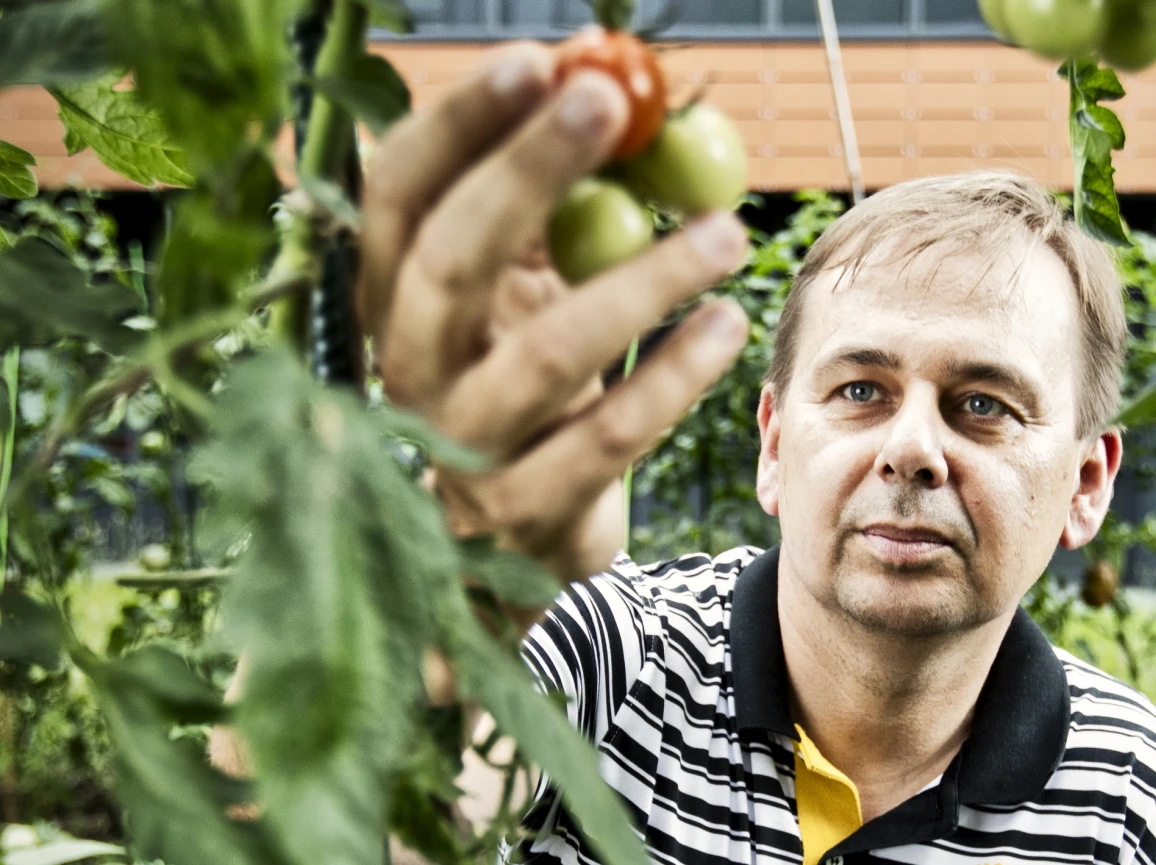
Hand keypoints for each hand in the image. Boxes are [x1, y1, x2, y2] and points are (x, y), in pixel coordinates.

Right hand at [357, 42, 749, 584]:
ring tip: (729, 232)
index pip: (398, 194)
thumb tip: (626, 95)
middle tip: (612, 102)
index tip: (538, 61)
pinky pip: (607, 437)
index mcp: (394, 296)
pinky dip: (674, 378)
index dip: (457, 126)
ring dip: (644, 281)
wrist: (514, 535)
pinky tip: (727, 326)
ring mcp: (462, 446)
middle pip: (452, 258)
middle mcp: (408, 367)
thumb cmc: (528, 380)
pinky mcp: (526, 509)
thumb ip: (558, 206)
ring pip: (546, 354)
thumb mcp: (527, 288)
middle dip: (529, 170)